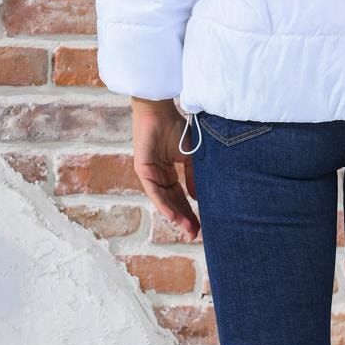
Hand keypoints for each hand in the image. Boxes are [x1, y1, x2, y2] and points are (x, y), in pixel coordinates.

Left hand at [131, 97, 199, 240]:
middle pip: (172, 201)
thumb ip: (193, 177)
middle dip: (184, 218)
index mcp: (168, 173)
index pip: (180, 196)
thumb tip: (198, 199)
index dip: (190, 211)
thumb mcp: (190, 157)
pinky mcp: (143, 170)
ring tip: (187, 228)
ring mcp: (150, 174)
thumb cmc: (175, 128)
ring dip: (175, 215)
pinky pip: (154, 191)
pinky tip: (173, 216)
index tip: (201, 225)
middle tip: (195, 233)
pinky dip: (164, 204)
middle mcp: (158, 176)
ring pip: (163, 199)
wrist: (160, 111)